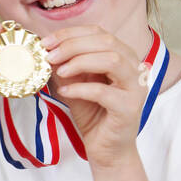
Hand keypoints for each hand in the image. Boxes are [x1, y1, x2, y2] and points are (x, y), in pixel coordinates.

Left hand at [43, 25, 148, 167]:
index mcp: (122, 57)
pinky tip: (65, 92)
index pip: (99, 32)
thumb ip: (63, 67)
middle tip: (49, 56)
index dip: (70, 33)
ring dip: (80, 62)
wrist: (105, 148)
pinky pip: (105, 92)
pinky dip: (81, 88)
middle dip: (72, 45)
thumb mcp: (73, 84)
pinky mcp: (129, 108)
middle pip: (107, 42)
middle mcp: (134, 68)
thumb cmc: (92, 113)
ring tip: (59, 72)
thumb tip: (44, 49)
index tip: (45, 42)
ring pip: (112, 60)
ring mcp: (135, 87)